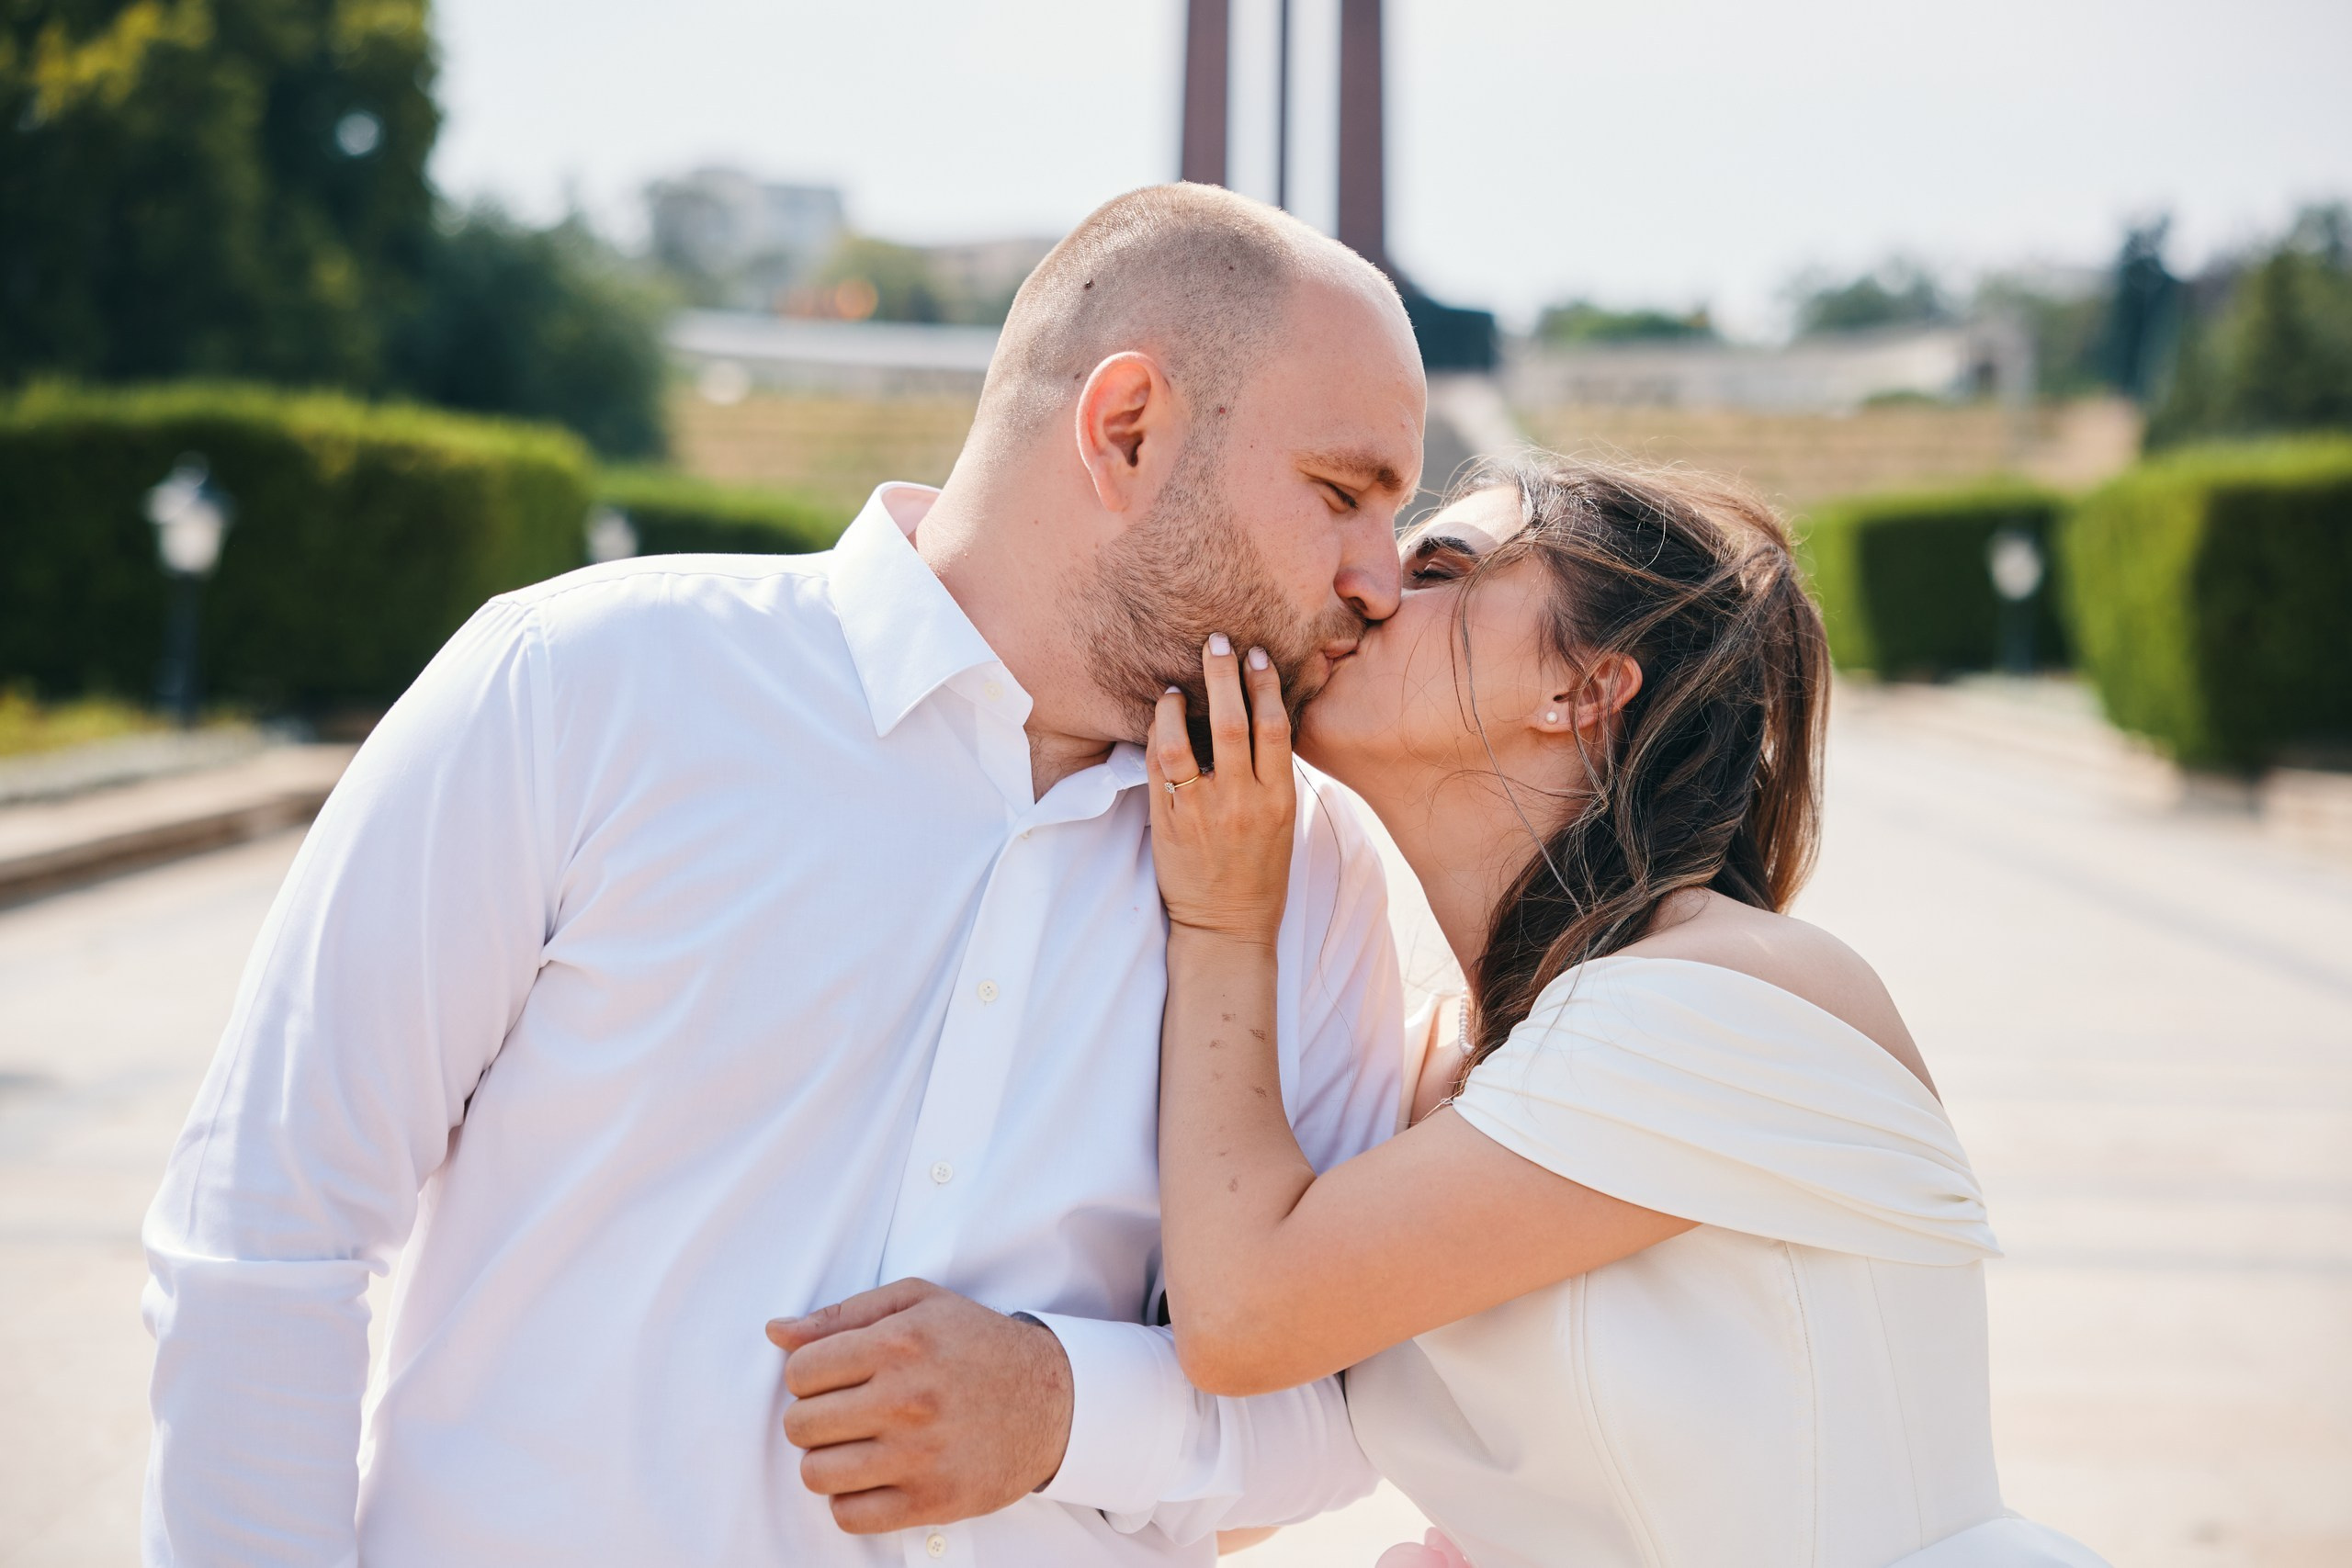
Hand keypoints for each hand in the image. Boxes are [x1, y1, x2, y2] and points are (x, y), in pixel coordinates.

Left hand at [765, 1279, 1073, 1532]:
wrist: (1052, 1398)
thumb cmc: (977, 1344)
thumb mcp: (919, 1302)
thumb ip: (844, 1313)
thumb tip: (776, 1332)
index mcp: (899, 1343)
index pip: (800, 1372)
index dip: (808, 1376)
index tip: (834, 1379)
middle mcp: (907, 1399)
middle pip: (800, 1425)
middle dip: (813, 1419)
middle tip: (846, 1413)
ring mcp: (920, 1456)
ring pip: (816, 1474)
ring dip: (827, 1461)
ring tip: (856, 1446)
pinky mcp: (932, 1501)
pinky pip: (849, 1516)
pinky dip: (851, 1500)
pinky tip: (875, 1476)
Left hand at [1146, 634, 1295, 945]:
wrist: (1227, 927)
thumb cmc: (1259, 874)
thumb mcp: (1282, 823)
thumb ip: (1271, 775)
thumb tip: (1259, 722)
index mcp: (1279, 798)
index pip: (1275, 727)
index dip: (1265, 685)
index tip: (1257, 656)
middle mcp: (1243, 801)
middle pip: (1234, 722)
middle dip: (1225, 675)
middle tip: (1217, 641)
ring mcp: (1203, 812)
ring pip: (1186, 742)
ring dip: (1180, 704)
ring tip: (1179, 683)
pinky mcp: (1170, 823)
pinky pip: (1158, 769)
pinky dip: (1157, 737)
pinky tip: (1160, 717)